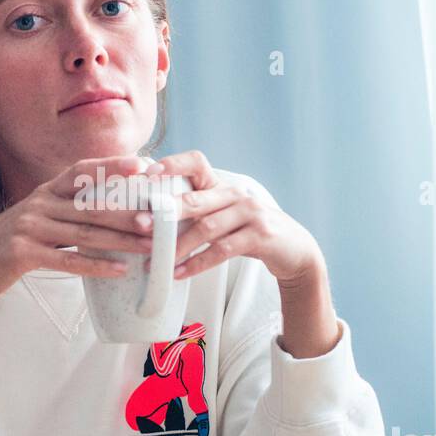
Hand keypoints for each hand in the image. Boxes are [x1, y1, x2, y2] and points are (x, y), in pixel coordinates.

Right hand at [0, 155, 156, 309]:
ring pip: (84, 232)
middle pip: (91, 205)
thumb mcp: (35, 221)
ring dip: (121, 240)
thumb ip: (64, 213)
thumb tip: (107, 214)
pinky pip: (67, 260)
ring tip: (149, 246)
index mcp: (43, 193)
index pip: (82, 171)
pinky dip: (96, 266)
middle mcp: (38, 205)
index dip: (112, 166)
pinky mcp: (23, 254)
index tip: (142, 165)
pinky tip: (119, 270)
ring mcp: (30, 228)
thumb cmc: (7, 248)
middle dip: (128, 211)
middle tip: (158, 217)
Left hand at [143, 149, 324, 285]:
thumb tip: (152, 219)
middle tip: (141, 224)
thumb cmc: (250, 234)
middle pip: (196, 199)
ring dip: (178, 246)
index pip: (197, 162)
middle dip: (166, 212)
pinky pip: (222, 250)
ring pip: (207, 228)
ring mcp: (251, 214)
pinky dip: (198, 262)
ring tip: (156, 260)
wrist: (295, 251)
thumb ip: (199, 213)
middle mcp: (237, 195)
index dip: (172, 164)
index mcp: (224, 187)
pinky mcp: (260, 236)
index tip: (147, 174)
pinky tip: (179, 272)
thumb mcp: (226, 217)